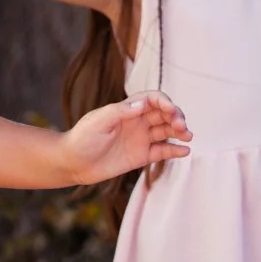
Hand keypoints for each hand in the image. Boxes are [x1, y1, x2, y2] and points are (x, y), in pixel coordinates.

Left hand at [60, 92, 191, 185]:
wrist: (73, 162)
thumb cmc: (82, 138)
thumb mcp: (98, 121)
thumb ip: (120, 112)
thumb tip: (143, 103)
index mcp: (127, 109)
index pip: (152, 99)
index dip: (164, 101)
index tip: (170, 109)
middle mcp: (137, 121)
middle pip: (164, 114)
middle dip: (176, 116)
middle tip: (181, 126)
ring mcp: (141, 138)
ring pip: (167, 131)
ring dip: (180, 131)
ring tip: (188, 136)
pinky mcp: (142, 156)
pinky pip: (162, 151)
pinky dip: (174, 150)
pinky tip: (184, 151)